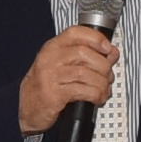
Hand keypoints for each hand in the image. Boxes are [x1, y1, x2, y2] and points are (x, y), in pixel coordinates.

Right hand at [13, 23, 119, 137]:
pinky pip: (83, 91)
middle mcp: (50, 59)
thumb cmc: (47, 86)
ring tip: (104, 89)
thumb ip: (87, 57)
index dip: (95, 38)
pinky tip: (98, 98)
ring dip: (102, 83)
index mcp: (53, 48)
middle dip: (103, 66)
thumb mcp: (63, 66)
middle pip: (84, 53)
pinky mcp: (53, 95)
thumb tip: (111, 53)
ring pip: (85, 73)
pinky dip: (96, 95)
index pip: (75, 33)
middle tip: (108, 76)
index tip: (108, 49)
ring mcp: (50, 76)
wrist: (28, 108)